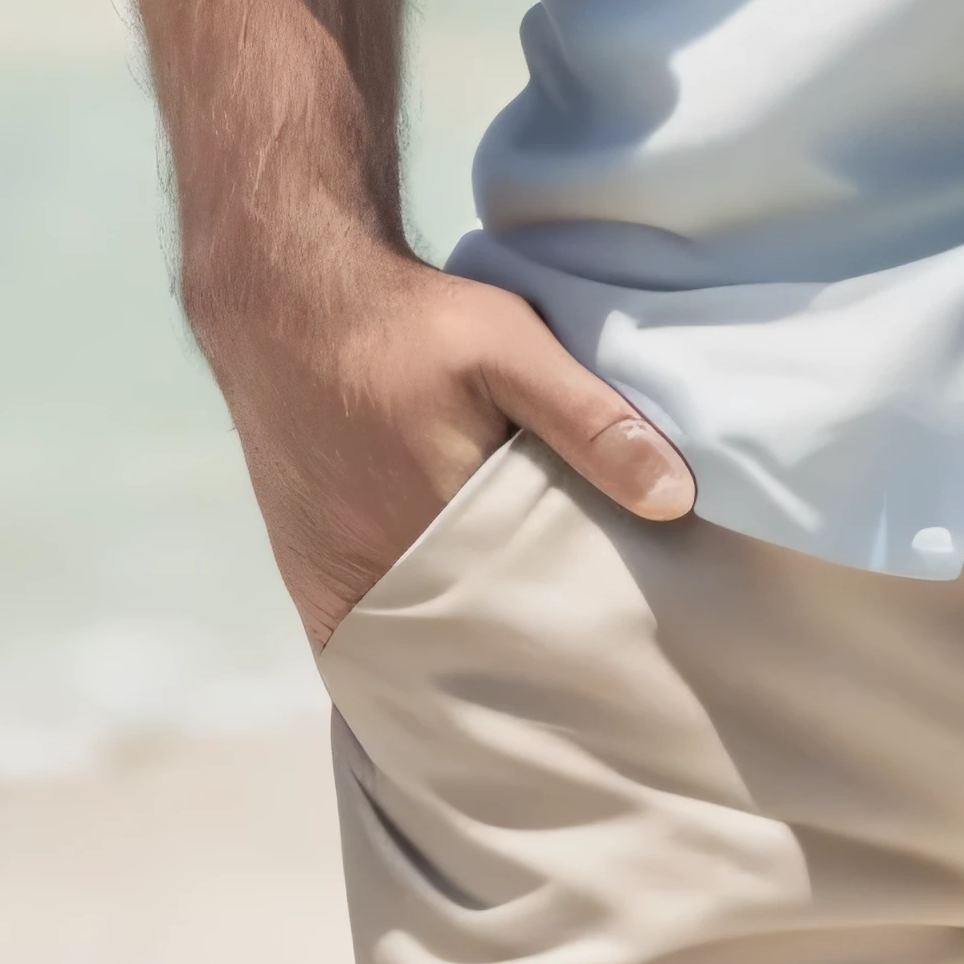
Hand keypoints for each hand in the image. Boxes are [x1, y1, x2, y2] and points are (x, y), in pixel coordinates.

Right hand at [204, 251, 694, 647]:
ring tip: (537, 649)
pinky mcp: (313, 582)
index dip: (576, 632)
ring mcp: (342, 590)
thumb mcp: (511, 348)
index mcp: (443, 537)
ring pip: (428, 647)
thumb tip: (674, 496)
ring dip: (476, 649)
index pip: (528, 620)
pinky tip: (460, 638)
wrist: (289, 307)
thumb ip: (588, 420)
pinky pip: (378, 638)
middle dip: (532, 653)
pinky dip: (420, 640)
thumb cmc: (410, 327)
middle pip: (479, 644)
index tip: (625, 640)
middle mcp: (384, 584)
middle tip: (593, 655)